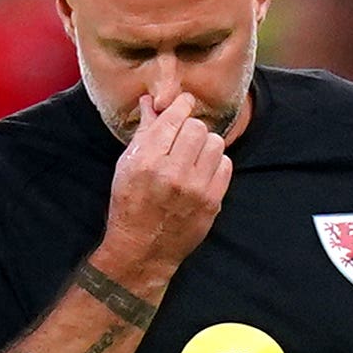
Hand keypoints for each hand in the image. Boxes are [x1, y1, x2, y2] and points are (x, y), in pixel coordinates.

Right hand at [96, 90, 230, 293]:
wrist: (142, 249)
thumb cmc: (130, 204)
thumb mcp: (127, 165)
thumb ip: (144, 132)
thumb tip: (151, 102)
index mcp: (147, 160)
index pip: (174, 118)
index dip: (182, 105)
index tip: (184, 104)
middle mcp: (172, 173)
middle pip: (197, 128)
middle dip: (190, 129)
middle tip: (183, 140)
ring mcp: (195, 189)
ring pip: (215, 143)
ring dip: (205, 145)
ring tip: (194, 156)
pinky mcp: (211, 202)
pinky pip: (226, 165)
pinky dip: (216, 164)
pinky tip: (202, 172)